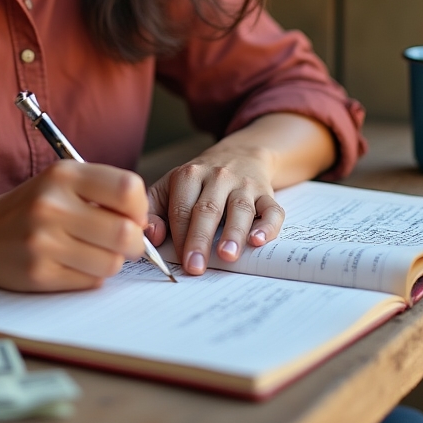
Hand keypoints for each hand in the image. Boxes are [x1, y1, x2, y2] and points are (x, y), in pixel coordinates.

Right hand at [0, 161, 147, 291]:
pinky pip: (90, 282)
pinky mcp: (39, 274)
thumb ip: (102, 191)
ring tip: (93, 252)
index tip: (132, 216)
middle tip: (124, 242)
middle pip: (125, 233)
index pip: (128, 189)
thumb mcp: (61, 181)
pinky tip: (74, 263)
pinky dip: (91, 276)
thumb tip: (145, 222)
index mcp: (63, 174)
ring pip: (112, 263)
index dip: (140, 208)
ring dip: (111, 261)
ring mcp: (44, 241)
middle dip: (135, 243)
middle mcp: (52, 204)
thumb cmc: (32, 206)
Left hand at [145, 143, 284, 275]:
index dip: (179, 236)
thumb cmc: (199, 181)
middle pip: (208, 209)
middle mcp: (217, 177)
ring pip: (240, 209)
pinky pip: (271, 210)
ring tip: (227, 255)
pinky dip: (267, 226)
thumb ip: (154, 210)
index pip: (182, 208)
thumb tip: (151, 235)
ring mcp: (244, 185)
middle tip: (195, 267)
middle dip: (200, 240)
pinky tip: (258, 240)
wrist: (239, 155)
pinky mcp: (266, 193)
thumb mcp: (170, 187)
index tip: (178, 260)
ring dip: (233, 233)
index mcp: (189, 176)